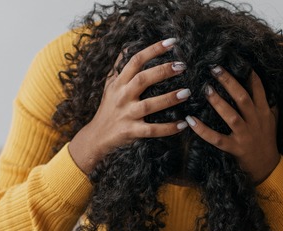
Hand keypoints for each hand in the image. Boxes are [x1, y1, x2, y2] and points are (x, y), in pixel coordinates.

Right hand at [69, 38, 190, 173]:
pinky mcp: (131, 131)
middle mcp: (122, 96)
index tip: (172, 42)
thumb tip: (127, 47)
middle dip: (163, 71)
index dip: (153, 50)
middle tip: (182, 66)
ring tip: (187, 92)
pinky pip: (152, 130)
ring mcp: (126, 114)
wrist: (96, 137)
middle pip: (143, 79)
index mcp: (119, 83)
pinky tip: (182, 124)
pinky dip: (168, 128)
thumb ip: (118, 67)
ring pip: (149, 105)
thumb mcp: (109, 86)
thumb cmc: (107, 109)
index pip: (136, 61)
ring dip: (169, 98)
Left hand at [185, 66, 279, 183]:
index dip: (248, 73)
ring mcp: (245, 135)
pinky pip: (216, 138)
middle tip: (214, 68)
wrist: (268, 168)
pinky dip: (203, 130)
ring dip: (218, 102)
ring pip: (231, 115)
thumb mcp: (272, 121)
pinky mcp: (235, 148)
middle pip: (242, 97)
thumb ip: (270, 105)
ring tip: (205, 89)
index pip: (258, 88)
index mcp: (264, 112)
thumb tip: (268, 87)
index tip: (238, 60)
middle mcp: (255, 121)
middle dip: (229, 81)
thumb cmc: (267, 142)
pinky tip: (190, 120)